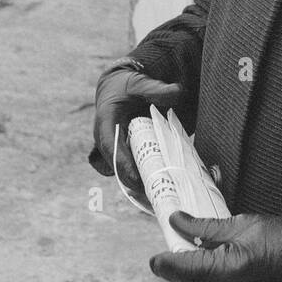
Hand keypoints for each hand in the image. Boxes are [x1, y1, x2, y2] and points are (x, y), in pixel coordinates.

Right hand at [88, 62, 188, 194]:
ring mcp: (111, 149)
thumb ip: (156, 89)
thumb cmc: (127, 86)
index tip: (137, 178)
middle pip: (116, 166)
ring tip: (157, 199)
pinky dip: (141, 181)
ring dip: (137, 186)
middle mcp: (105, 138)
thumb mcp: (139, 82)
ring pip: (122, 172)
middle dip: (132, 181)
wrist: (116, 89)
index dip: (123, 164)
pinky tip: (157, 193)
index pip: (110, 146)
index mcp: (105, 121)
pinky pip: (128, 171)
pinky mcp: (121, 154)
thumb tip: (177, 91)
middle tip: (153, 194)